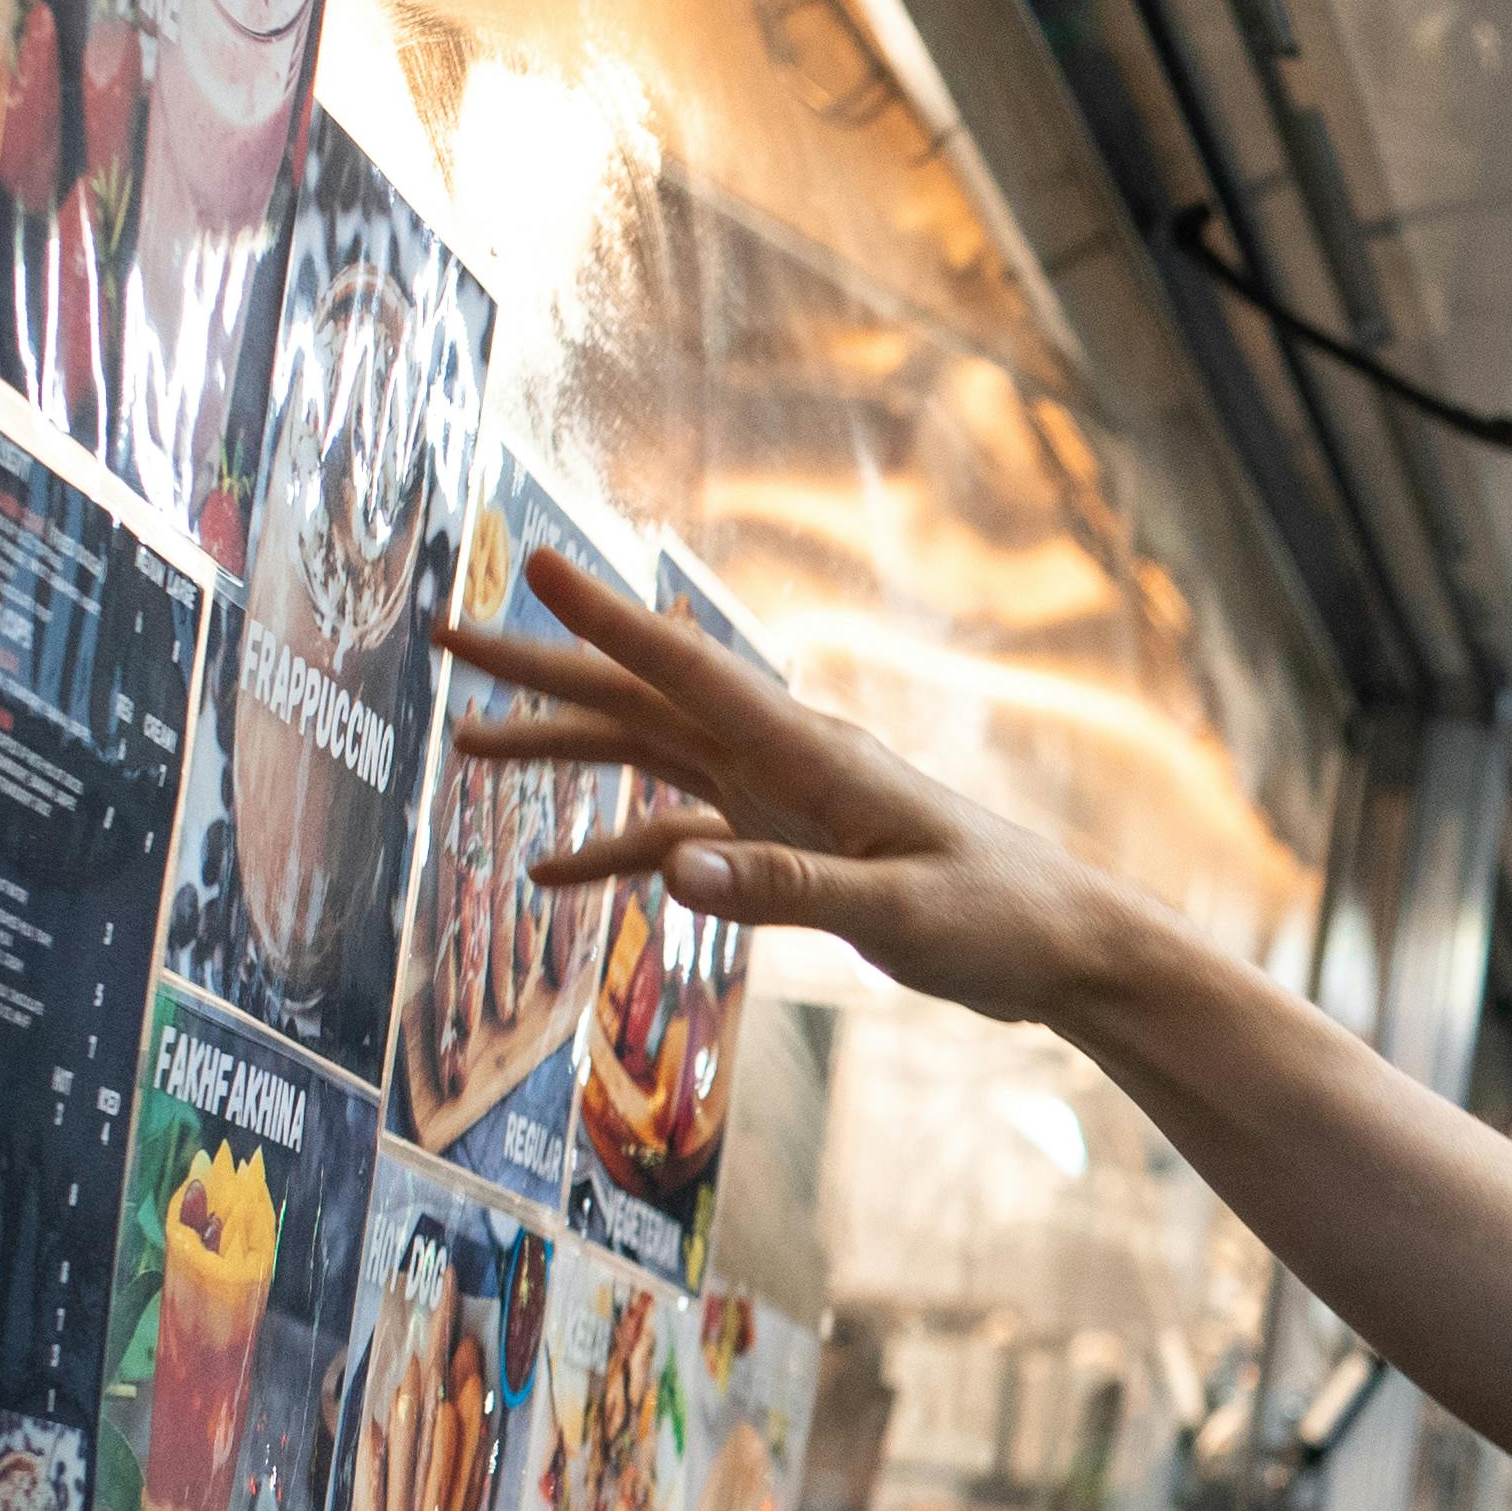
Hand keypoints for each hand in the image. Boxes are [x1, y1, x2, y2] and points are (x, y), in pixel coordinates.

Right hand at [440, 547, 1150, 1034]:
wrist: (1064, 945)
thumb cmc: (1000, 918)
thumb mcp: (898, 916)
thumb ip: (787, 895)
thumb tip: (674, 871)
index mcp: (810, 753)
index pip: (688, 671)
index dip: (607, 620)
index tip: (534, 565)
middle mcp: (783, 758)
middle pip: (642, 697)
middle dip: (544, 667)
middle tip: (448, 638)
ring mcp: (778, 799)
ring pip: (646, 754)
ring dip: (560, 748)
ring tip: (467, 747)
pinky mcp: (784, 847)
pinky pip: (677, 835)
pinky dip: (613, 851)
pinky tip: (549, 878)